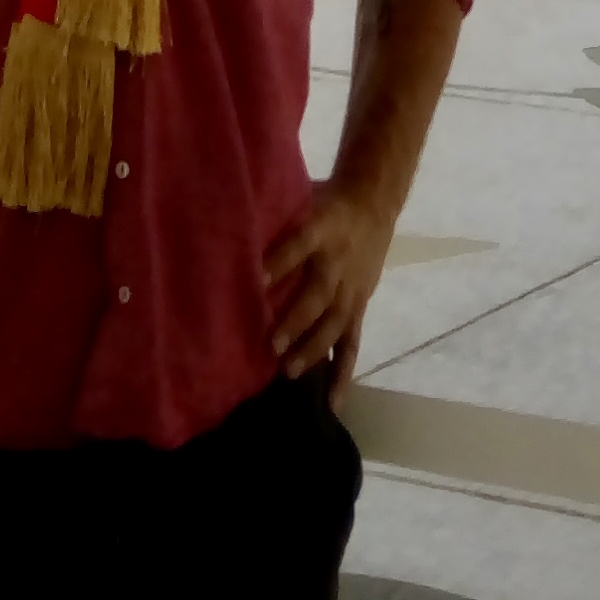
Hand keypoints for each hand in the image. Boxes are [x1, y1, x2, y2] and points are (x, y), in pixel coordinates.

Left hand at [262, 176, 395, 391]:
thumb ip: (274, 218)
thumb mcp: (300, 198)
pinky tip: (331, 401)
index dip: (279, 261)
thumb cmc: (322, 200)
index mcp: (321, 227)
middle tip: (271, 343)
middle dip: (296, 320)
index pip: (299, 244)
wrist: (372, 202)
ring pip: (336, 323)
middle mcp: (337, 260)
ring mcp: (352, 287)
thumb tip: (226, 232)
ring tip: (289, 371)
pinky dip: (343, 372)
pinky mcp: (360, 306)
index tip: (254, 280)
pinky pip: (352, 342)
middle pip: (318, 292)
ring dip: (314, 348)